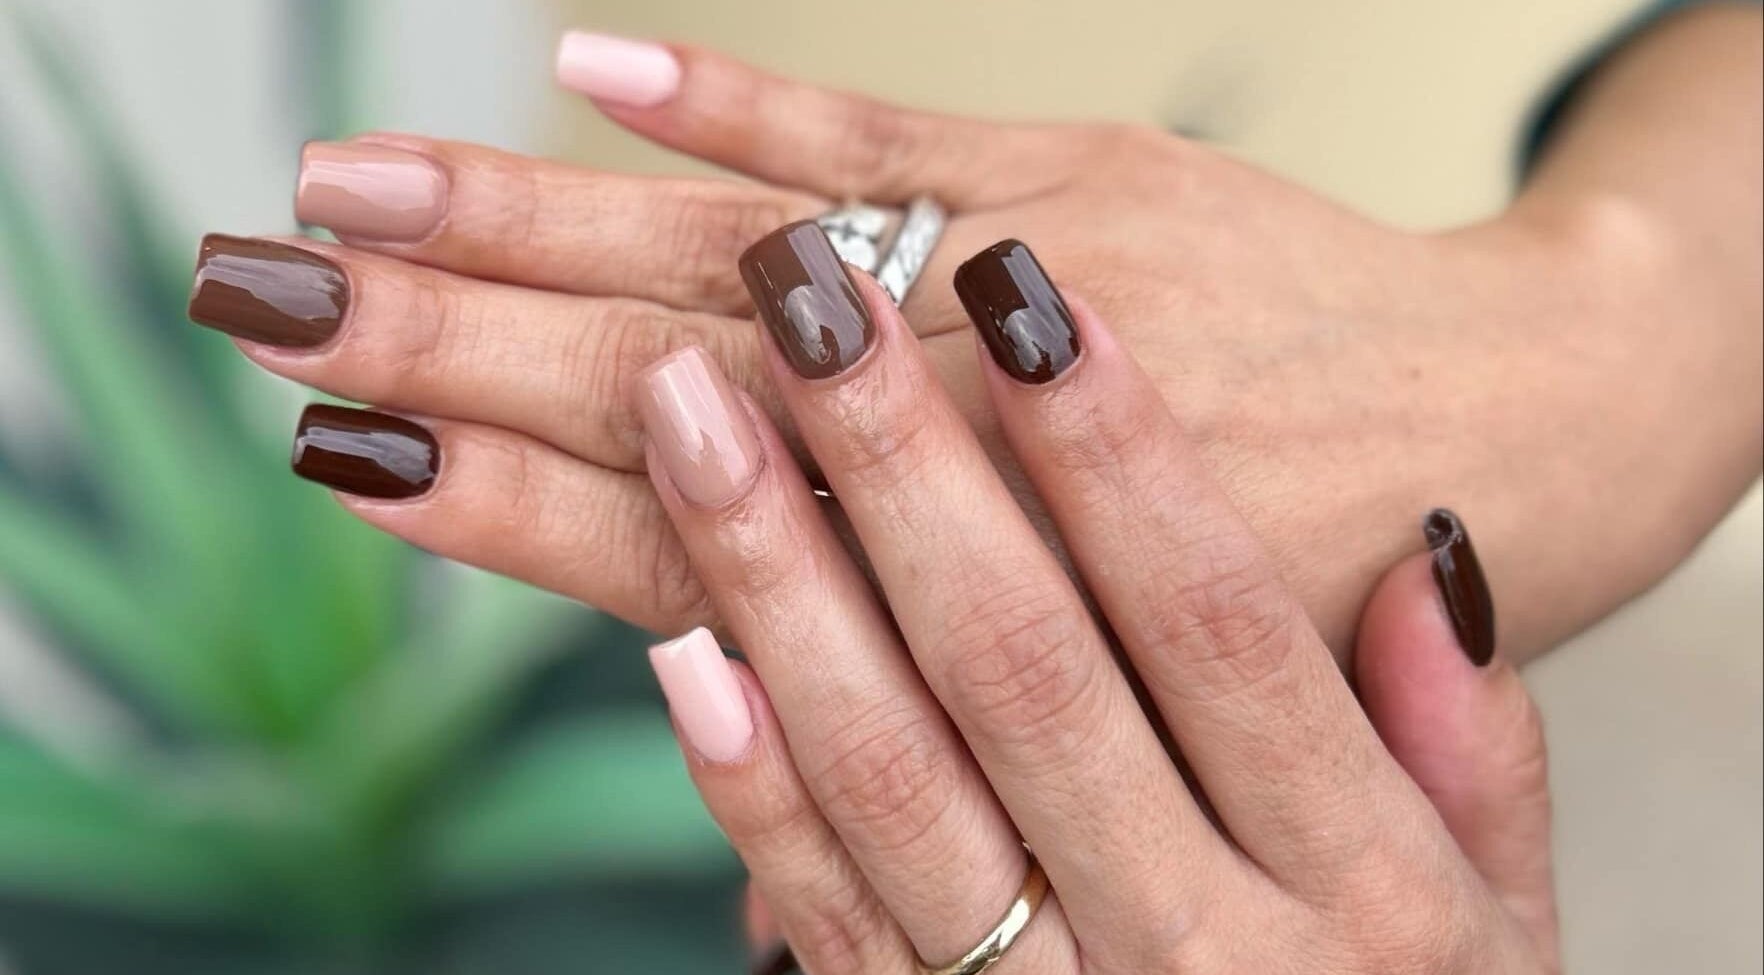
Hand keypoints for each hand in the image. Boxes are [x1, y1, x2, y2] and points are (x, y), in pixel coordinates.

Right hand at [191, 36, 1755, 661]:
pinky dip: (739, 92)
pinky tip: (590, 60)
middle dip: (462, 330)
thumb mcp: (1138, 776)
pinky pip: (887, 127)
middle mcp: (974, 448)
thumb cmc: (1305, 614)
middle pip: (674, 388)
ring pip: (741, 252)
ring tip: (359, 176)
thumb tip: (758, 864)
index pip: (688, 547)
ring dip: (541, 208)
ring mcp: (1016, 288)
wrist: (1515, 438)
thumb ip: (936, 800)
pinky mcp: (1085, 176)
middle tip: (268, 281)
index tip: (347, 439)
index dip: (502, 495)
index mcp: (982, 609)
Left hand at [635, 231, 1556, 972]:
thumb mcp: (1500, 934)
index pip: (1217, 627)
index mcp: (1357, 895)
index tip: (1030, 298)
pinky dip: (748, 783)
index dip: (1119, 454)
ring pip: (890, 771)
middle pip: (1024, 667)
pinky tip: (685, 646)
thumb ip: (1481, 757)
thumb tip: (1423, 564)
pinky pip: (824, 912)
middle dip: (901, 468)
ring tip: (696, 414)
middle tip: (808, 302)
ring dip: (776, 580)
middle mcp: (1193, 951)